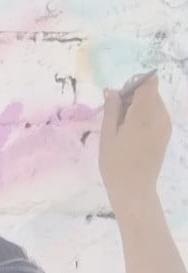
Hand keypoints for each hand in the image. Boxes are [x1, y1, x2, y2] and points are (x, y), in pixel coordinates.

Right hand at [100, 73, 170, 206]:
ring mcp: (165, 125)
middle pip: (151, 92)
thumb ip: (111, 110)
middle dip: (133, 96)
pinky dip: (143, 116)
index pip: (148, 83)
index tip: (118, 98)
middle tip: (114, 114)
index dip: (133, 84)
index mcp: (145, 115)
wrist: (134, 189)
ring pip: (153, 103)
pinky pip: (156, 115)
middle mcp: (160, 116)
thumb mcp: (107, 135)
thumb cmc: (115, 163)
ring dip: (137, 107)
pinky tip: (129, 132)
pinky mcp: (165, 133)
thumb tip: (112, 91)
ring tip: (120, 126)